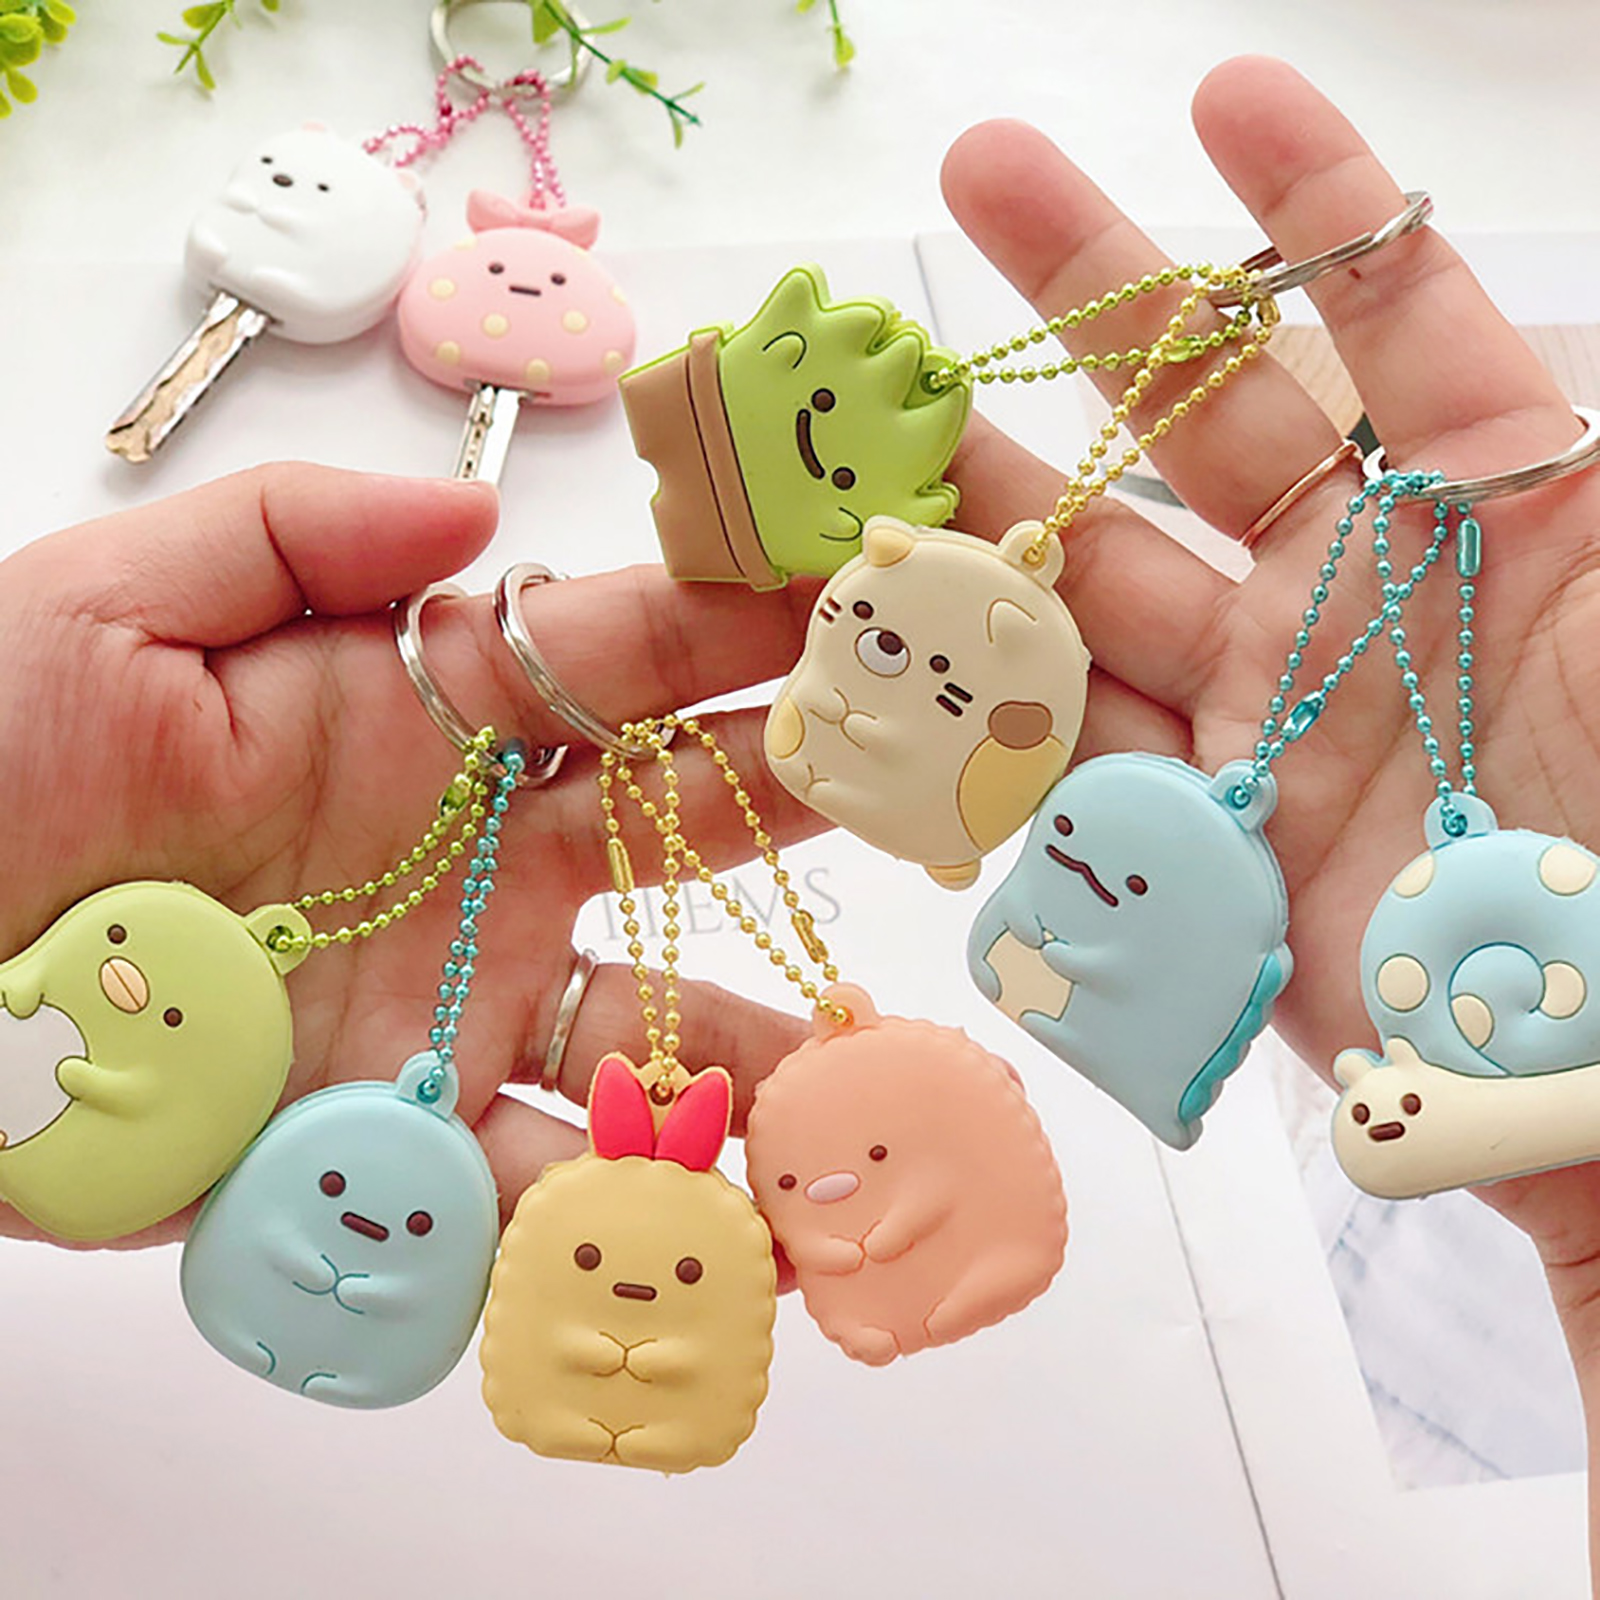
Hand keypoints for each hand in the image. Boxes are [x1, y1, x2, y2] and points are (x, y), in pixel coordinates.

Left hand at [0, 466, 822, 1244]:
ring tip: (872, 1091)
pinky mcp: (389, 1137)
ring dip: (754, 1066)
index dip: (750, 628)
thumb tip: (478, 502)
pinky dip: (627, 1214)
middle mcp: (471, 855)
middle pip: (681, 839)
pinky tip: (737, 1246)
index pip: (625, 658)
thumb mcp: (104, 610)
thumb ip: (296, 538)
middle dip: (814, 816)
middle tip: (944, 806)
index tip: (869, 607)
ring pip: (640, 1036)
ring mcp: (445, 1003)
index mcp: (422, 712)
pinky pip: (532, 1182)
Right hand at [941, 60, 1599, 1290]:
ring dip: (984, 493)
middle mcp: (1354, 594)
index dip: (1311, 205)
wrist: (1595, 1054)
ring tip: (871, 418)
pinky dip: (974, 697)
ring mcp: (1256, 716)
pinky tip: (887, 631)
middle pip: (1199, 414)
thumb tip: (1506, 325)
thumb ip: (1582, 449)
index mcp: (1495, 512)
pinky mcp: (1184, 838)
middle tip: (978, 171)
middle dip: (1088, 289)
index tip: (1220, 95)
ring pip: (1091, 575)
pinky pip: (1061, 752)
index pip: (1395, 319)